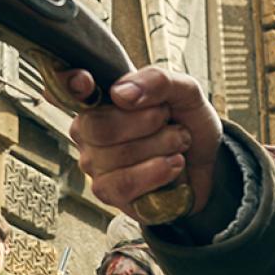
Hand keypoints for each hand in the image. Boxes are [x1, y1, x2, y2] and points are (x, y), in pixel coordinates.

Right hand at [60, 66, 221, 220]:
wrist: (208, 162)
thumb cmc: (186, 122)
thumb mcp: (183, 91)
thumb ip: (156, 81)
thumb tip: (120, 94)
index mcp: (99, 98)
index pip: (66, 87)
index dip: (68, 82)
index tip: (85, 82)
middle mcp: (87, 130)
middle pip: (98, 127)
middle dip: (146, 122)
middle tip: (169, 120)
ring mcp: (94, 163)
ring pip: (116, 156)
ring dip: (161, 147)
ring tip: (179, 143)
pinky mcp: (109, 193)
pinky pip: (122, 184)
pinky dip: (156, 173)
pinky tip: (174, 165)